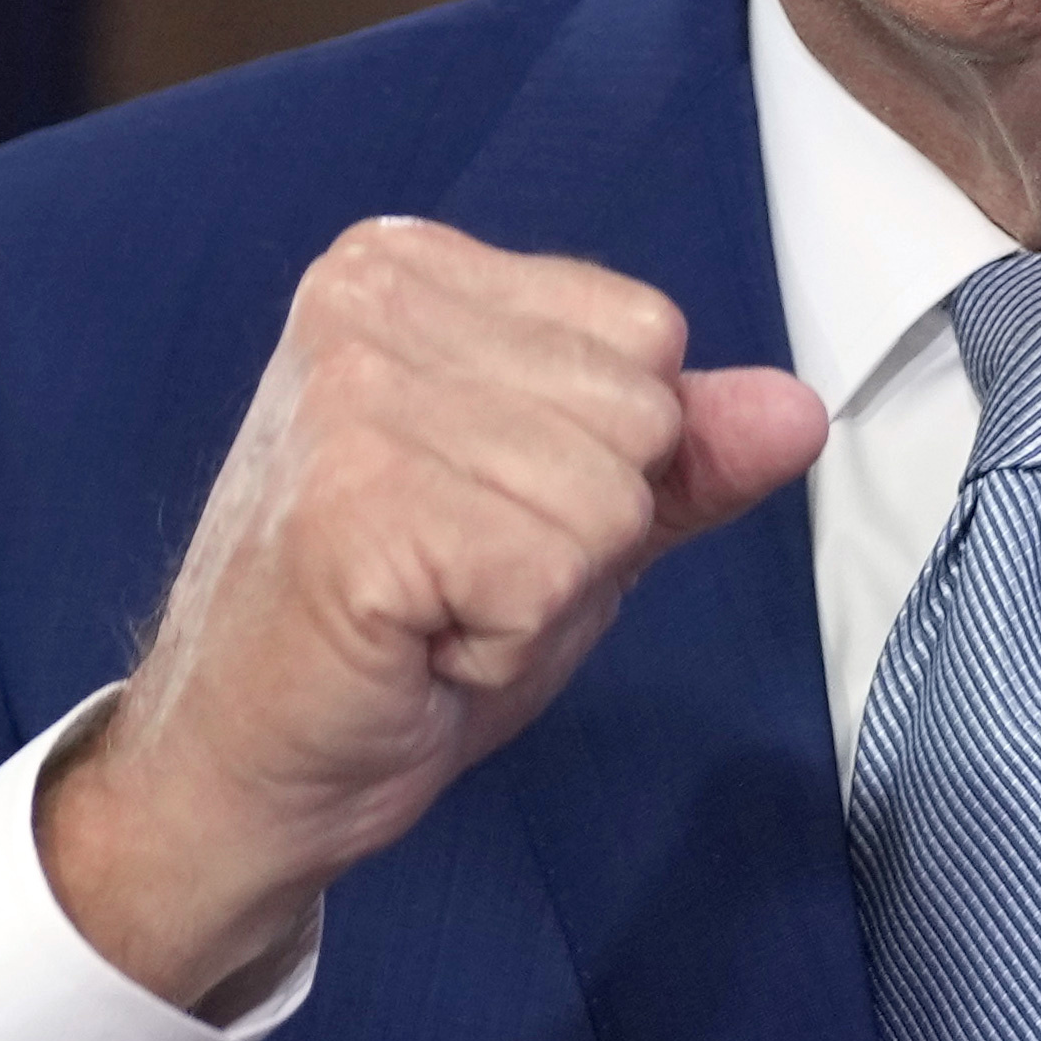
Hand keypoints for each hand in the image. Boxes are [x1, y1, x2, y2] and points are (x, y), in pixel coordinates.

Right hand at [40, 218, 823, 1010]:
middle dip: (580, 533)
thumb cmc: (392, 638)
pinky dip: (505, 644)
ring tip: (433, 613)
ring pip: (607, 499)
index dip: (602, 464)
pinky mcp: (354, 506)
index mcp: (408, 269)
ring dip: (542, 597)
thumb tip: (796, 409)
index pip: (645, 334)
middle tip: (456, 581)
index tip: (481, 517)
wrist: (245, 771)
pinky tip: (414, 646)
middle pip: (638, 411)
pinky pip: (552, 575)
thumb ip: (681, 456)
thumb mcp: (563, 521)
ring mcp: (353, 397)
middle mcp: (367, 300)